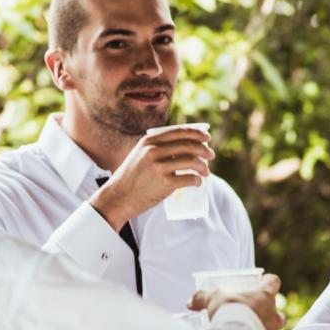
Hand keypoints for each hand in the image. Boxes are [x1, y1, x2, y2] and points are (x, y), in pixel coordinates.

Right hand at [90, 127, 213, 228]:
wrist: (118, 197)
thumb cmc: (131, 178)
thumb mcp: (139, 154)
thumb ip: (156, 148)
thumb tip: (182, 146)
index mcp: (149, 141)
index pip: (179, 132)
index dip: (197, 134)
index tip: (207, 138)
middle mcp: (154, 151)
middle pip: (189, 146)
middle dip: (204, 150)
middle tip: (211, 156)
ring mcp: (159, 167)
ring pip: (192, 162)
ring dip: (204, 167)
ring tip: (206, 172)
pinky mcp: (165, 183)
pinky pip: (189, 179)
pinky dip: (197, 181)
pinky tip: (198, 183)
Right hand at [189, 274, 286, 329]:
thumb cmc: (228, 310)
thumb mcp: (212, 299)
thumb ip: (202, 298)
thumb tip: (190, 301)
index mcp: (264, 295)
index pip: (273, 282)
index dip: (269, 282)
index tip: (263, 282)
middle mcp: (273, 314)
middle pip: (280, 314)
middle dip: (272, 317)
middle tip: (258, 318)